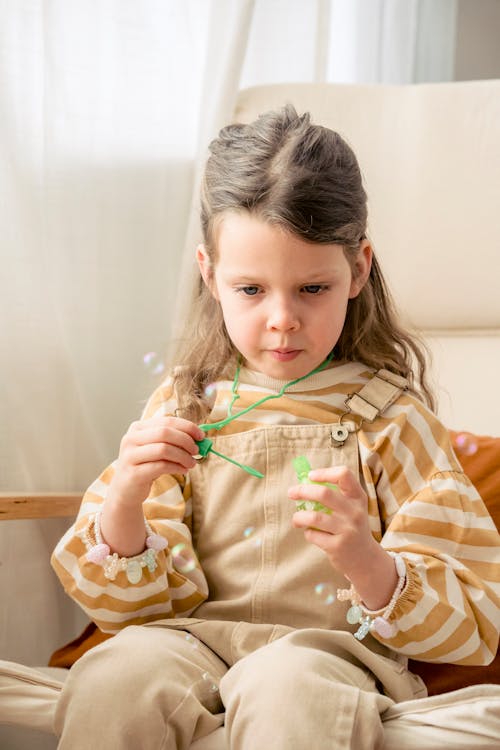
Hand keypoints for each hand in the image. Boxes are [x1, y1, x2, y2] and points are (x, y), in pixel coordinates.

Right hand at [108, 416, 204, 507]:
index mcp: (138, 428)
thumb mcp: (156, 448)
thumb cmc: (145, 465)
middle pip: (165, 433)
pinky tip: (183, 470)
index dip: (187, 427)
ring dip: (183, 456)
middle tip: (196, 450)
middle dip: (185, 441)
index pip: (166, 421)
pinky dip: (177, 467)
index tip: (201, 436)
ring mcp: (130, 456)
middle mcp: (131, 439)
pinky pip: (161, 466)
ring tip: (192, 463)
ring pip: (163, 449)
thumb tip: (199, 437)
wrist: (126, 490)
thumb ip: (173, 440)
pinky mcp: (134, 473)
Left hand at [288, 465, 383, 585]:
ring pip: (314, 517)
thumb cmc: (351, 527)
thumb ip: (335, 495)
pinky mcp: (338, 546)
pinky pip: (313, 535)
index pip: (344, 475)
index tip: (310, 476)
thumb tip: (304, 481)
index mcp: (358, 498)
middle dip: (302, 491)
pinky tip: (310, 533)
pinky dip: (307, 533)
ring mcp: (347, 530)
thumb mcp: (352, 508)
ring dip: (299, 517)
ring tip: (296, 519)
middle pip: (324, 494)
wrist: (365, 559)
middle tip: (291, 492)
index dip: (324, 473)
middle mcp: (355, 512)